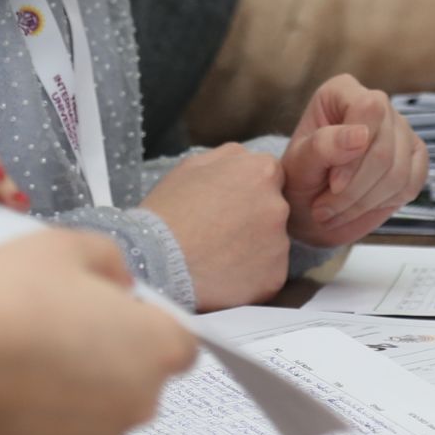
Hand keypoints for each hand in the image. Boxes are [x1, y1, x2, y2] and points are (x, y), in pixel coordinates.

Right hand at [0, 228, 197, 434]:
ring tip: (31, 357)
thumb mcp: (69, 245)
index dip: (146, 324)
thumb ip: (111, 262)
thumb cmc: (7, 296)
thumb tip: (119, 284)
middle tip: (63, 328)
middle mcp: (139, 403)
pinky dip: (46, 419)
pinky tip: (12, 388)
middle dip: (113, 358)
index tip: (112, 313)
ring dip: (80, 391)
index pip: (180, 343)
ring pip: (101, 412)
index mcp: (157, 347)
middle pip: (140, 379)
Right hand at [140, 143, 291, 310]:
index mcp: (262, 171)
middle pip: (274, 209)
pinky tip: (223, 275)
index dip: (248, 191)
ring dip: (253, 248)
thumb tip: (245, 159)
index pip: (270, 177)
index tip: (229, 205)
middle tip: (221, 232)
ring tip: (218, 255)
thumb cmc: (169, 210)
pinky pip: (267, 273)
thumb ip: (229, 158)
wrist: (155, 260)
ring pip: (272, 243)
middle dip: (254, 218)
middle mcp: (278, 205)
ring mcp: (279, 243)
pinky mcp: (274, 276)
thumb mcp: (193, 165)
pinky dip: (251, 275)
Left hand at [280, 75, 429, 248]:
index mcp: (343, 91)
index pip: (369, 108)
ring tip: (336, 211)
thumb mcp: (299, 162)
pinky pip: (411, 184)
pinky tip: (360, 204)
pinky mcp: (415, 156)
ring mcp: (401, 129)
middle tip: (324, 208)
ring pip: (398, 171)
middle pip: (384, 147)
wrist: (309, 204)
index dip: (355, 153)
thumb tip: (360, 135)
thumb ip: (324, 145)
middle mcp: (377, 104)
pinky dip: (383, 204)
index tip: (333, 183)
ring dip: (364, 202)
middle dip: (354, 189)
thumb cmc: (301, 177)